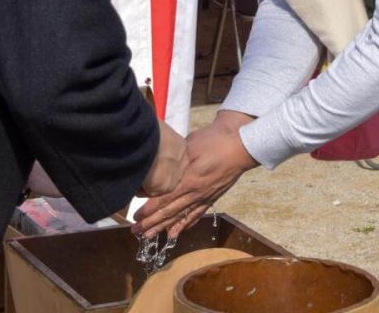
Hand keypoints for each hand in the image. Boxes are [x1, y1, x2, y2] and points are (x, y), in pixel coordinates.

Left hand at [132, 111, 258, 238]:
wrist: (242, 144)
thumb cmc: (215, 141)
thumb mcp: (190, 146)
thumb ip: (175, 159)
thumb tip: (156, 166)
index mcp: (190, 181)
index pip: (165, 200)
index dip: (150, 210)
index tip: (136, 217)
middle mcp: (197, 193)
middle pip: (171, 212)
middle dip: (153, 223)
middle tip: (137, 232)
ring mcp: (206, 197)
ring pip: (182, 216)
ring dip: (165, 228)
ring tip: (151, 237)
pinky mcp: (213, 196)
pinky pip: (197, 214)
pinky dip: (186, 224)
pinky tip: (177, 232)